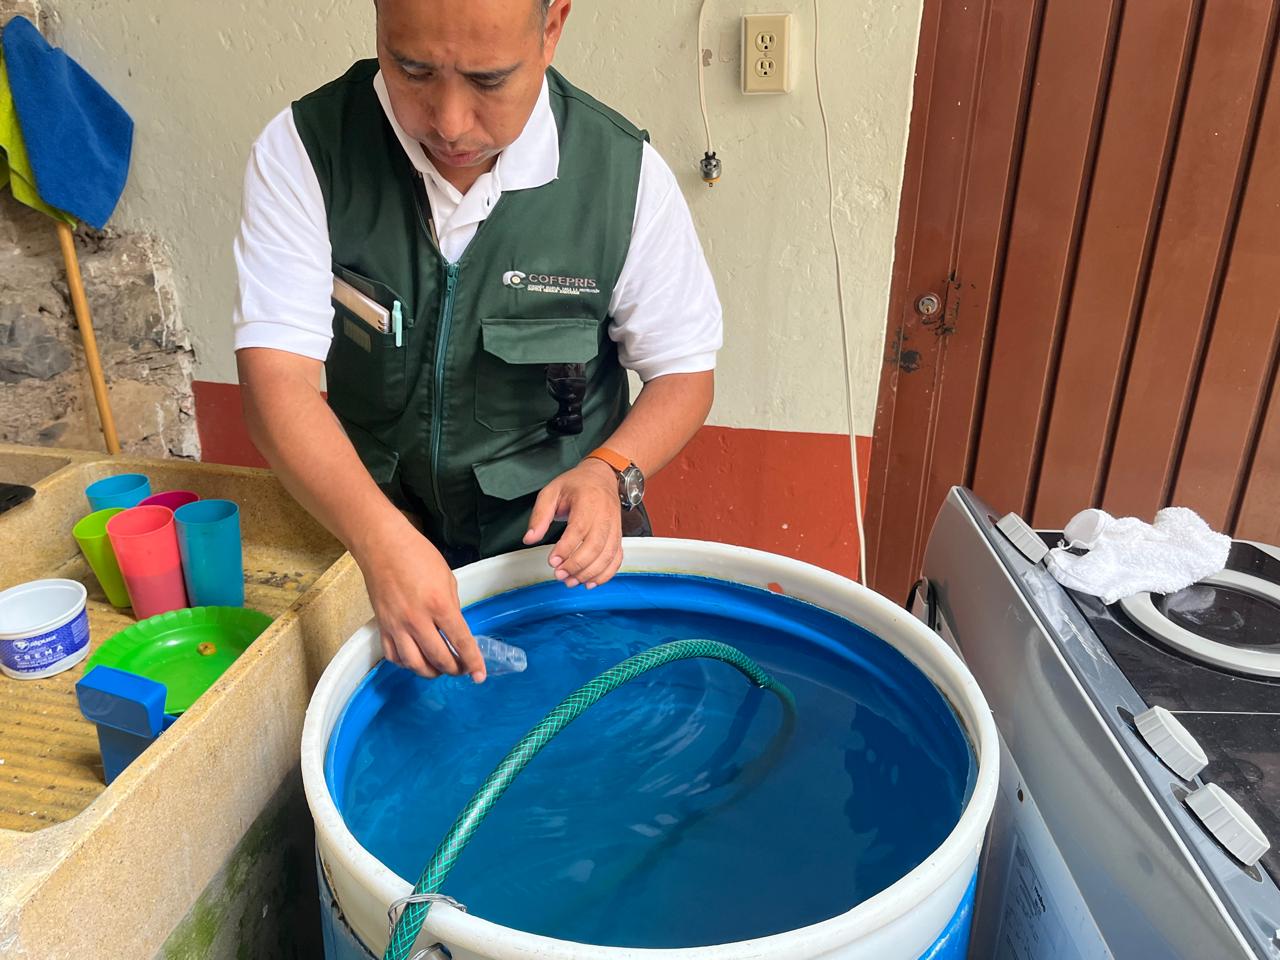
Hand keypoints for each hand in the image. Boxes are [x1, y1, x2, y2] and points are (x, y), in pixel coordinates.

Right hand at [352, 519, 485, 681]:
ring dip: (431, 672)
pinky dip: (407, 664)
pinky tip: (416, 659)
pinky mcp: (382, 626)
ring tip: (440, 668)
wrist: (382, 546)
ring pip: (414, 664)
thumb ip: (451, 606)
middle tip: (462, 668)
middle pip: (439, 658)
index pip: (460, 641)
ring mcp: (396, 625)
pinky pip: (394, 656)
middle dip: (454, 669)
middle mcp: (417, 620)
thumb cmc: (418, 555)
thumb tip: (453, 629)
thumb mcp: (447, 578)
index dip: (473, 661)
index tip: (479, 676)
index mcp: (439, 604)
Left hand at [524, 459, 622, 588]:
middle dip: (576, 565)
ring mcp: (615, 527)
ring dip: (589, 573)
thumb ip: (539, 516)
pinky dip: (606, 574)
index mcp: (588, 501)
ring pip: (607, 556)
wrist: (603, 476)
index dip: (566, 549)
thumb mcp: (551, 491)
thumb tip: (529, 539)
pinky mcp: (619, 536)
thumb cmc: (576, 484)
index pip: (579, 529)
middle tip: (559, 575)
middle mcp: (605, 515)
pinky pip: (617, 558)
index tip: (552, 562)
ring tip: (571, 582)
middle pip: (595, 546)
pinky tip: (591, 582)